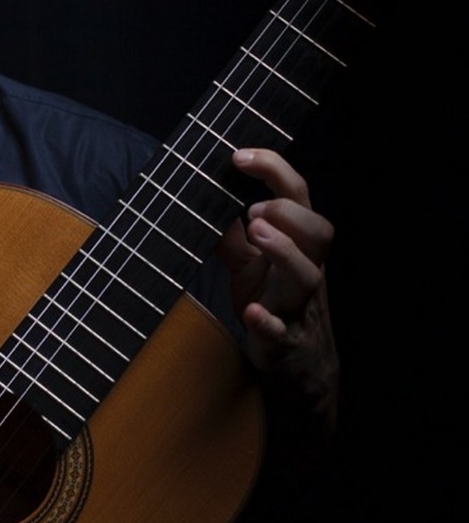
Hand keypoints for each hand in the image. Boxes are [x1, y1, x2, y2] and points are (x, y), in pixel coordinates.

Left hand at [218, 148, 337, 429]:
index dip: (274, 170)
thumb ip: (233, 235)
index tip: (239, 155)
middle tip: (255, 209)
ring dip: (284, 251)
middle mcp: (305, 272)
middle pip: (319, 233)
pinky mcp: (285, 343)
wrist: (298, 368)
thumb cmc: (273, 306)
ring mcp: (298, 308)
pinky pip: (282, 332)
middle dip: (290, 214)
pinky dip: (267, 321)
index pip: (298, 198)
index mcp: (297, 246)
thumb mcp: (250, 267)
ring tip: (257, 229)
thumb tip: (204, 197)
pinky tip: (251, 311)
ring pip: (308, 276)